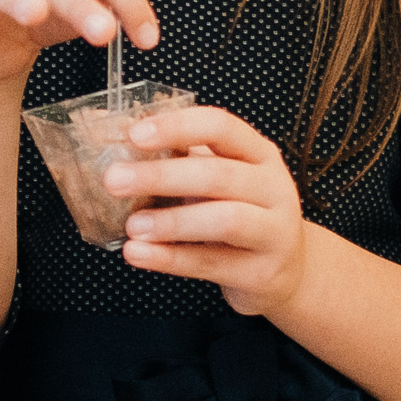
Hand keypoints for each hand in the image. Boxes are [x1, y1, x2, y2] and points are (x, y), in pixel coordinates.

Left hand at [103, 105, 309, 315]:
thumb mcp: (219, 181)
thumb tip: (113, 145)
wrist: (286, 271)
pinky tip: (137, 254)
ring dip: (172, 222)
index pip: (221, 127)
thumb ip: (179, 162)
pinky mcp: (263, 273)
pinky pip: (213, 263)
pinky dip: (170, 259)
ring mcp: (275, 231)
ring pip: (225, 220)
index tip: (134, 135)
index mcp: (258, 154)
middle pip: (218, 175)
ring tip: (132, 226)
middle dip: (161, 177)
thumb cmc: (240, 213)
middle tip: (114, 180)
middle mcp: (273, 188)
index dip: (177, 127)